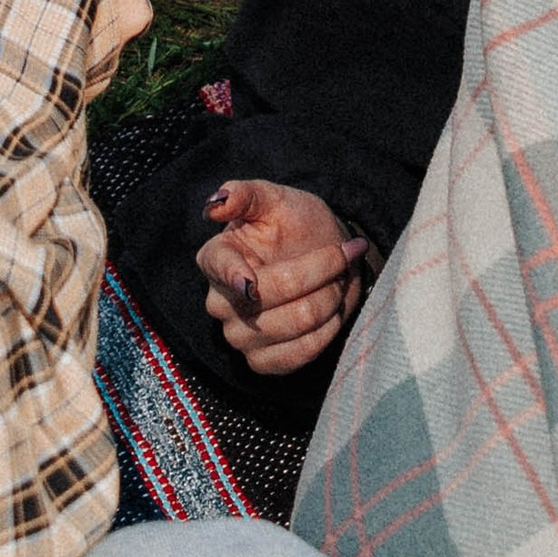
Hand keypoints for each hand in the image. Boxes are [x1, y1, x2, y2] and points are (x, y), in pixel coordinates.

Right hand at [196, 177, 372, 376]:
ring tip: (338, 282)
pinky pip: (297, 354)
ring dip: (328, 300)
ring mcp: (238, 335)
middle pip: (269, 295)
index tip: (251, 283)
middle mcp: (220, 301)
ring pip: (293, 323)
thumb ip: (246, 194)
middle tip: (342, 256)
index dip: (235, 276)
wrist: (328, 259)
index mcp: (216, 258)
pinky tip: (332, 314)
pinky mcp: (261, 361)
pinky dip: (325, 333)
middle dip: (318, 273)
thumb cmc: (297, 226)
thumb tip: (215, 203)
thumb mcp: (276, 199)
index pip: (219, 268)